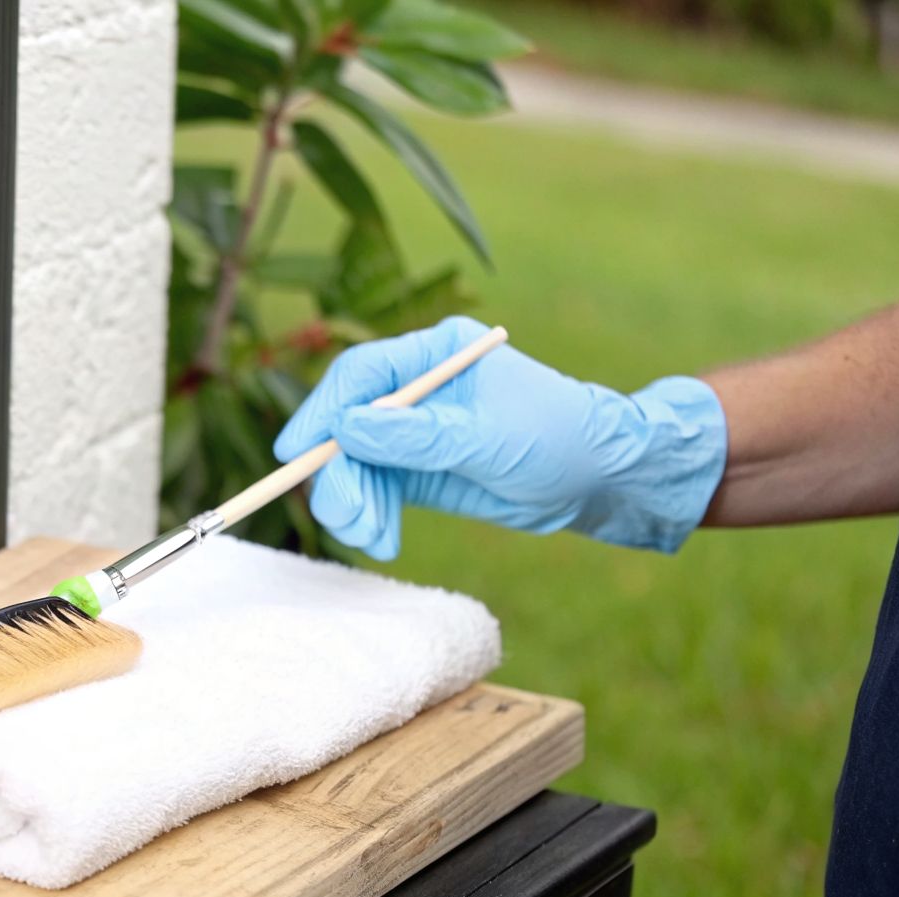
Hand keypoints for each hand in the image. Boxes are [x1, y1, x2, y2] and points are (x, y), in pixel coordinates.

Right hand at [272, 316, 727, 559]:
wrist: (603, 479)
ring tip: (374, 537)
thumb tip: (345, 429)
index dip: (322, 411)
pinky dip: (370, 517)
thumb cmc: (560, 438)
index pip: (361, 375)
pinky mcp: (417, 469)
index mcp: (436, 354)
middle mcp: (417, 388)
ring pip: (354, 464)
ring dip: (354, 504)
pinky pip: (373, 490)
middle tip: (346, 516)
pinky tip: (383, 539)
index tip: (295, 451)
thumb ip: (416, 436)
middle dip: (340, 474)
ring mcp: (414, 431)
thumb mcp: (489, 438)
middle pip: (346, 425)